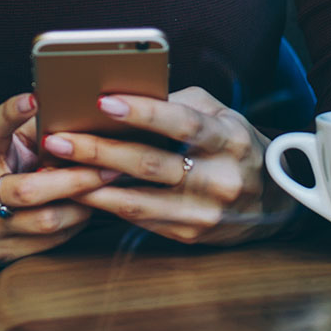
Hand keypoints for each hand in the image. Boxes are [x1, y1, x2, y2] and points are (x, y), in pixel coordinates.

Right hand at [0, 92, 122, 265]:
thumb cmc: (9, 169)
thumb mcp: (14, 146)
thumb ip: (39, 130)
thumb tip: (80, 108)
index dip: (11, 113)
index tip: (35, 99)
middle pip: (28, 189)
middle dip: (73, 180)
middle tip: (109, 167)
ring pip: (46, 220)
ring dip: (82, 204)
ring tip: (104, 188)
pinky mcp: (2, 252)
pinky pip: (51, 241)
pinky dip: (76, 223)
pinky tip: (89, 208)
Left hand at [46, 86, 298, 245]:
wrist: (274, 201)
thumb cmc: (234, 144)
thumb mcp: (220, 113)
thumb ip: (179, 103)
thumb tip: (127, 95)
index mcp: (227, 138)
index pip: (182, 122)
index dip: (143, 111)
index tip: (103, 100)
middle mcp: (219, 178)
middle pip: (150, 163)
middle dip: (98, 150)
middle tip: (57, 138)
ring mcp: (205, 212)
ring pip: (139, 199)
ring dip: (92, 184)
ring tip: (56, 168)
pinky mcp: (191, 235)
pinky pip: (141, 219)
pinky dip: (107, 205)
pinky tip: (80, 191)